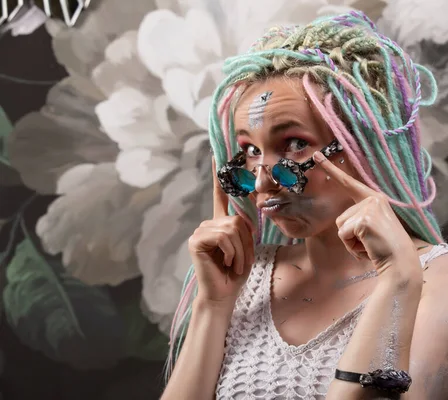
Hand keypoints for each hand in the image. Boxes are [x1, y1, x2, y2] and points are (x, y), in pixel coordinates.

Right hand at [187, 158, 254, 307]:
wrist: (224, 294)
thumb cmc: (236, 272)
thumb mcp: (246, 246)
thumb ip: (244, 227)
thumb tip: (248, 207)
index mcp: (221, 223)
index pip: (221, 195)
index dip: (219, 175)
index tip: (216, 155)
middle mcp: (209, 223)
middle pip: (237, 219)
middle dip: (246, 242)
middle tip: (242, 261)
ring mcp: (200, 231)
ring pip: (232, 228)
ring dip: (241, 250)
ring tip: (235, 264)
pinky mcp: (196, 240)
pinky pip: (223, 236)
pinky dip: (232, 251)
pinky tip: (226, 263)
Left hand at [313, 152, 421, 283]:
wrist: (400, 261)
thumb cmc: (384, 248)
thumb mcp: (371, 226)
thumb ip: (359, 218)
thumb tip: (342, 222)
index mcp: (374, 198)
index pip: (348, 182)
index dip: (330, 169)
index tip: (316, 155)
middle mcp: (373, 198)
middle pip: (341, 217)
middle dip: (349, 235)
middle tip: (370, 242)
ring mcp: (369, 207)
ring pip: (340, 226)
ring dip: (350, 242)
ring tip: (369, 245)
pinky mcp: (364, 220)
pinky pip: (343, 235)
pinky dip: (352, 246)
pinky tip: (368, 248)